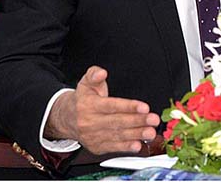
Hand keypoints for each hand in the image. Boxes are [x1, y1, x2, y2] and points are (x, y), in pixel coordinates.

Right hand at [45, 66, 160, 153]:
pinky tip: (138, 145)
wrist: (67, 119)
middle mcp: (90, 122)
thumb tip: (101, 73)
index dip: (129, 107)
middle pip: (117, 122)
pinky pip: (113, 147)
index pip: (111, 106)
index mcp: (89, 105)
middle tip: (153, 120)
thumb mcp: (86, 82)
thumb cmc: (82, 100)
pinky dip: (126, 147)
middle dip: (138, 121)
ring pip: (117, 136)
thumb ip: (94, 74)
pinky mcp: (96, 147)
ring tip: (150, 132)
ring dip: (136, 135)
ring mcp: (93, 136)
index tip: (144, 107)